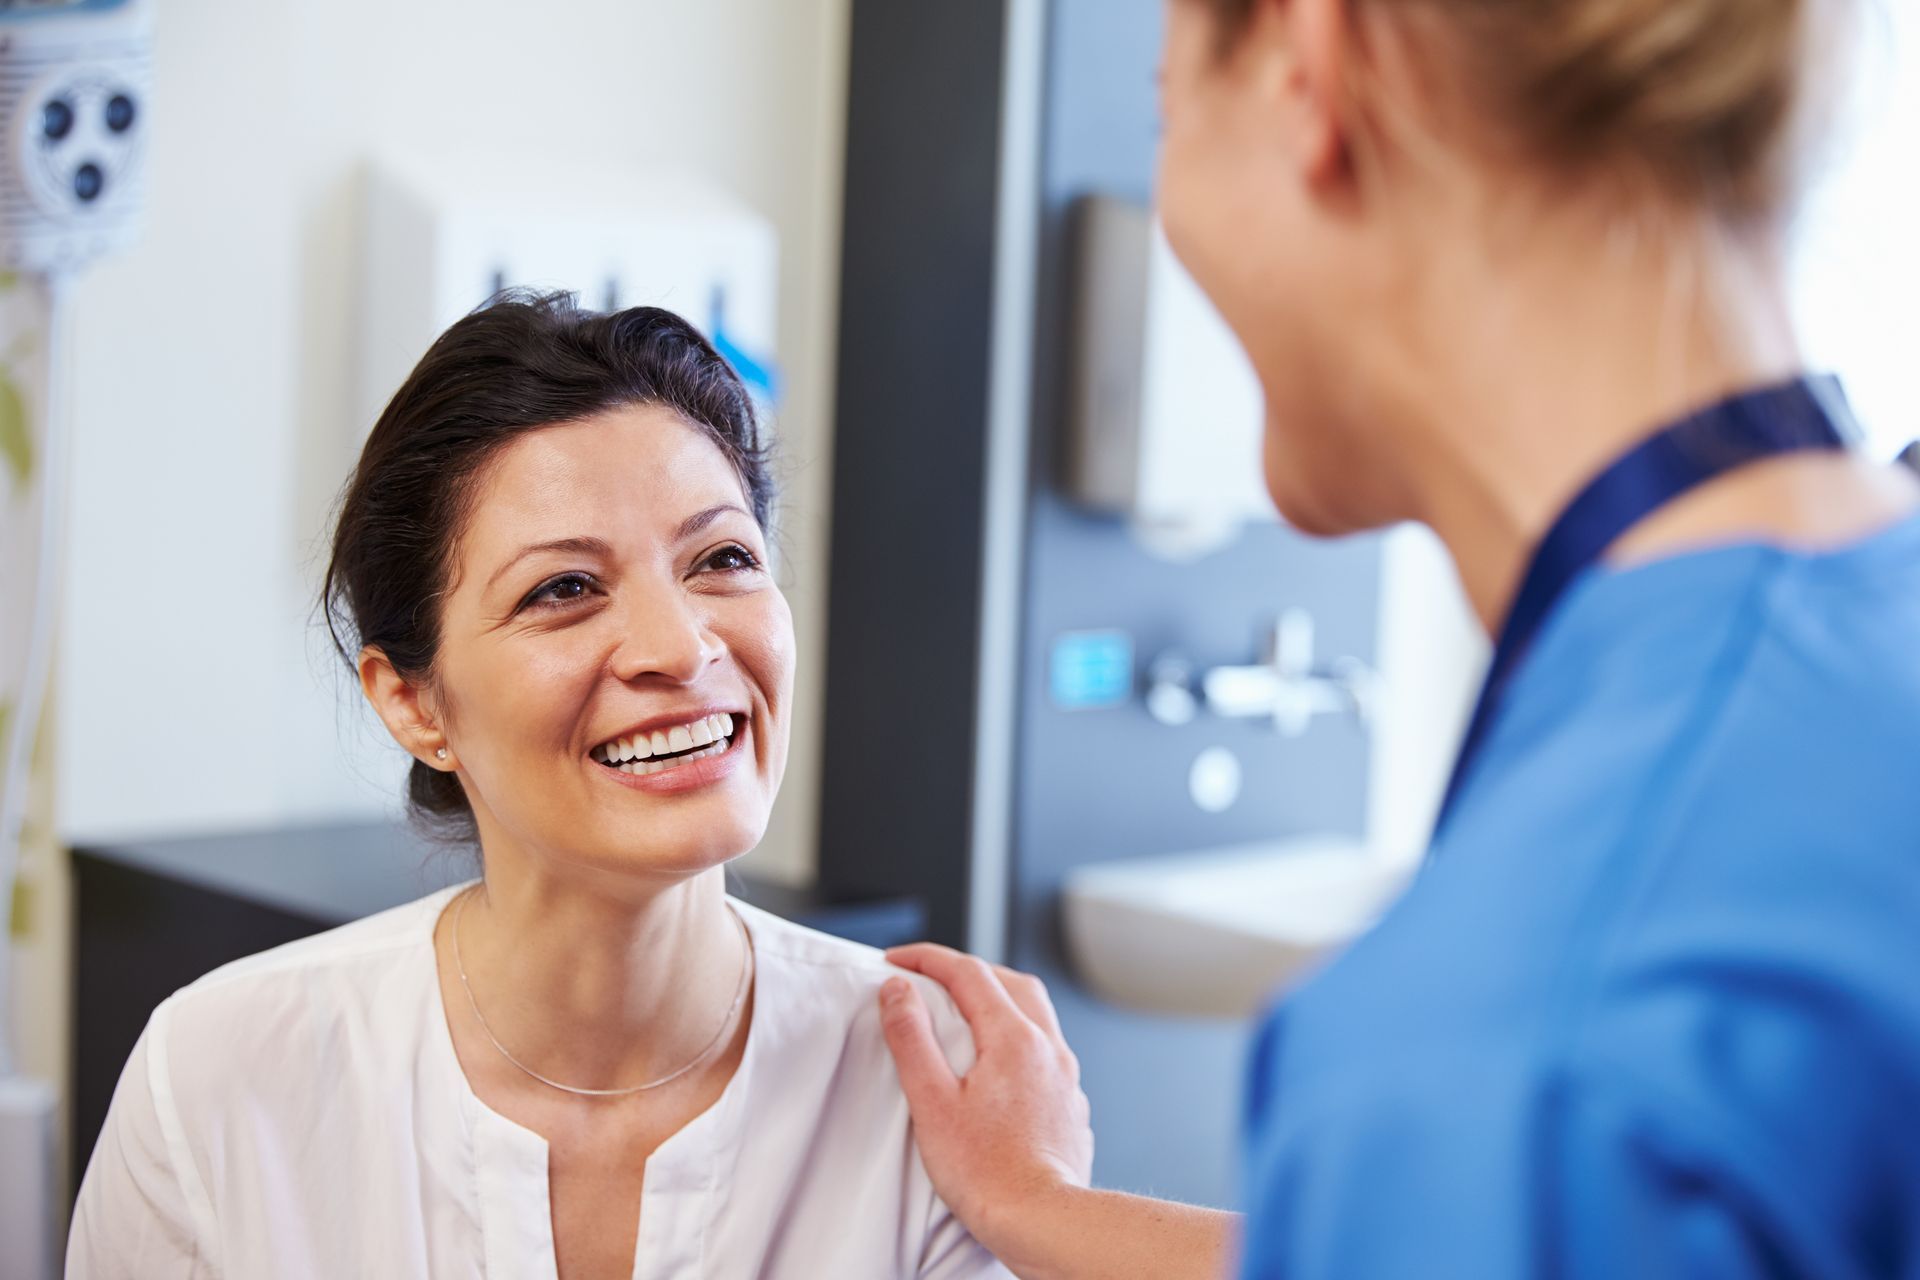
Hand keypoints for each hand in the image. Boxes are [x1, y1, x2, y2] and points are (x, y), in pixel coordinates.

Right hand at [879, 944, 1094, 1267]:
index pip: (968, 972)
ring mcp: (1065, 1076)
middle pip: (1010, 981)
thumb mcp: (932, 1101)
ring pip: (1035, 1012)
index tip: (896, 959)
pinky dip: (1018, 1035)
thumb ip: (912, 1038)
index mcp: (1014, 1038)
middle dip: (968, 969)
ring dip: (999, 998)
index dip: (927, 958)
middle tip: (930, 976)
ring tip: (965, 1010)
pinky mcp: (1070, 1104)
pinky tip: (1000, 1062)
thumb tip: (898, 990)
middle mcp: (1048, 1047)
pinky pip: (1046, 1048)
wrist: (1043, 1220)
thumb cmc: (987, 1172)